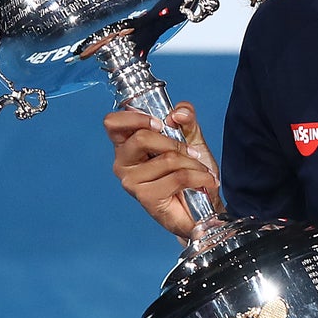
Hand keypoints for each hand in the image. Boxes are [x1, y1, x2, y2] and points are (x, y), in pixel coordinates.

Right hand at [102, 102, 222, 238]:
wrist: (203, 204)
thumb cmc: (191, 171)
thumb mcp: (191, 137)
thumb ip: (186, 118)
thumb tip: (178, 112)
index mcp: (128, 144)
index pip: (113, 123)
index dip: (135, 117)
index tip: (160, 123)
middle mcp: (123, 163)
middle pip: (141, 137)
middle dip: (175, 142)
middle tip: (192, 152)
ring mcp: (132, 181)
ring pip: (166, 158)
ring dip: (193, 163)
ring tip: (200, 171)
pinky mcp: (146, 197)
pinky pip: (178, 176)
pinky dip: (199, 177)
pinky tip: (205, 181)